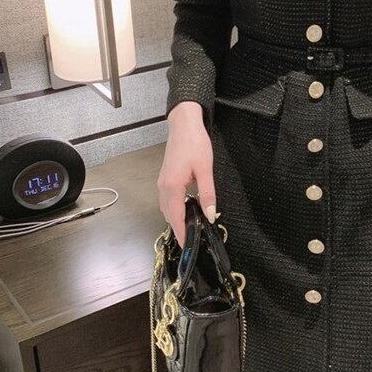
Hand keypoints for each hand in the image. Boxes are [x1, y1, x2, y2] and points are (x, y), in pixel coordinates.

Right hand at [157, 101, 216, 246]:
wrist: (184, 124)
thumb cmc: (195, 143)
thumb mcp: (205, 169)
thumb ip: (207, 193)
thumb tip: (209, 214)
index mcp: (172, 186)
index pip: (175, 216)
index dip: (181, 233)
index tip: (187, 247)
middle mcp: (163, 186)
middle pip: (168, 214)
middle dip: (178, 229)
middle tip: (191, 241)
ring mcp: (162, 181)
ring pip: (166, 207)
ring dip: (176, 219)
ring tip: (190, 229)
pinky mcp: (165, 177)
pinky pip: (167, 199)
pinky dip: (174, 209)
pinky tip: (185, 210)